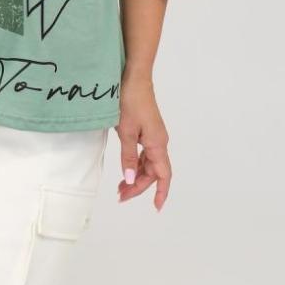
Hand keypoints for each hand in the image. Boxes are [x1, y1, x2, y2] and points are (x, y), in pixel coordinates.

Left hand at [114, 75, 170, 211]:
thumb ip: (127, 156)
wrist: (134, 77)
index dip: (161, 193)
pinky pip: (145, 153)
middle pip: (153, 172)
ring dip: (135, 175)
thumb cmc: (130, 101)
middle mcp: (159, 141)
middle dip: (138, 186)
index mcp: (158, 144)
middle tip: (120, 197)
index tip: (156, 208)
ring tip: (120, 187)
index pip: (164, 175)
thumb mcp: (126, 131)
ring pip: (148, 163)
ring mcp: (154, 135)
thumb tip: (128, 179)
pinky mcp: (147, 129)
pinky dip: (135, 163)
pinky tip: (126, 167)